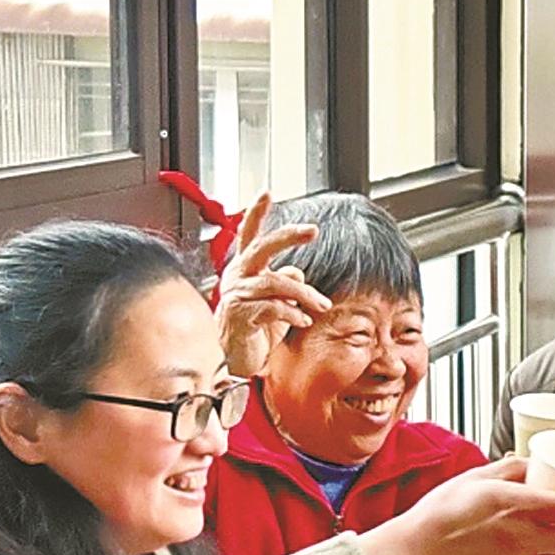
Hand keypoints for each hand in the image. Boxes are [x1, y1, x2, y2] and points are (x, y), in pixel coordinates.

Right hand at [215, 193, 331, 378]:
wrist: (232, 361)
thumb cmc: (253, 331)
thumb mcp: (275, 302)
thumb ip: (285, 282)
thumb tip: (297, 269)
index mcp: (245, 270)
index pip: (248, 236)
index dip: (255, 213)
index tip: (266, 193)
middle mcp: (238, 277)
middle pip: (261, 248)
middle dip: (287, 236)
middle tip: (312, 231)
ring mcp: (236, 295)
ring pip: (276, 282)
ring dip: (304, 293)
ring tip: (322, 305)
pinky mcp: (240, 316)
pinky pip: (273, 308)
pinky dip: (292, 313)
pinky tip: (303, 320)